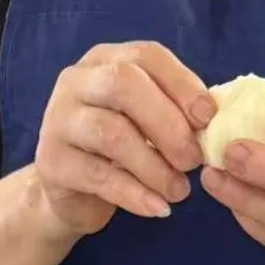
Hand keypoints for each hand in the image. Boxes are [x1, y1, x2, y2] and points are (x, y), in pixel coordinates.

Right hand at [33, 42, 214, 236]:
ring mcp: (58, 119)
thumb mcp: (147, 123)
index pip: (146, 56)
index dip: (182, 84)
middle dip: (168, 124)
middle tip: (193, 160)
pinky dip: (135, 194)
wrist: (70, 194)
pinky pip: (99, 176)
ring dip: (155, 166)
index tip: (208, 119)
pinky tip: (158, 208)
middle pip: (124, 85)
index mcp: (106, 61)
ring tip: (180, 191)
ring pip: (112, 133)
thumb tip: (213, 120)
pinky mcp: (51, 162)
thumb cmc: (119, 152)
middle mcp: (76, 81)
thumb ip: (175, 113)